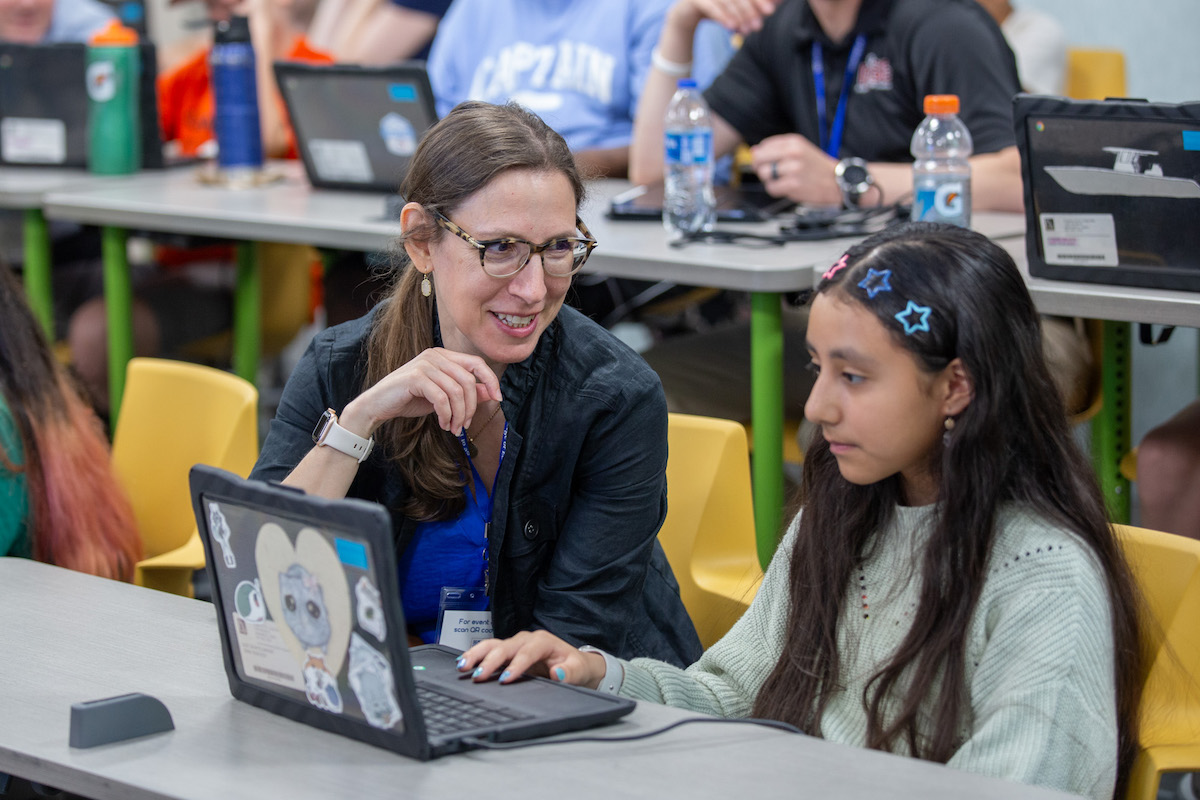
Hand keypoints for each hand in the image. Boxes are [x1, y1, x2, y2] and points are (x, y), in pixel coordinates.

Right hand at [342, 348, 501, 437]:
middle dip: (471, 406)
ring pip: (457, 391)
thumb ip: (465, 392)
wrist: (378, 405)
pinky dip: (446, 415)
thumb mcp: (443, 397)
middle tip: (464, 426)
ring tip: (453, 429)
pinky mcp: (415, 377)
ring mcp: (425, 364)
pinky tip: (443, 425)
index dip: (490, 380)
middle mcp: (435, 355)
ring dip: (459, 414)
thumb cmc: (410, 399)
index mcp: (443, 355)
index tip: (498, 398)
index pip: (476, 363)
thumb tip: (491, 393)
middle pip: (468, 380)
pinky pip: (442, 398)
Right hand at [456, 631, 606, 688]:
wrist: (574, 663)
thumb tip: (559, 673)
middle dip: (490, 661)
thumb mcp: (579, 670)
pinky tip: (463, 662)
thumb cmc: (575, 666)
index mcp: (543, 641)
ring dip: (477, 654)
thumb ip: (570, 672)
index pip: (527, 652)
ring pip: (492, 644)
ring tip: (463, 666)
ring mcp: (515, 644)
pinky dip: (476, 655)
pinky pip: (490, 650)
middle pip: (505, 646)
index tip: (505, 679)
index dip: (515, 665)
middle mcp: (526, 639)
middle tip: (477, 676)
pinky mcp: (508, 651)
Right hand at [668, 0, 779, 35]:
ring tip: (747, 31)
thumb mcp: (739, 7)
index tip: (771, 11)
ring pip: (727, 0)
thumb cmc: (718, 8)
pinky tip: (731, 27)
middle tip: (758, 26)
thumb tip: (778, 2)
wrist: (688, 14)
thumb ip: (757, 4)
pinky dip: (722, 17)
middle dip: (751, 9)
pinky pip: (711, 6)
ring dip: (738, 16)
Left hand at [750, 133, 841, 206]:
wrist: (838, 182)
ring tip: (783, 180)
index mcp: (794, 142)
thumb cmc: (817, 167)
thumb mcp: (800, 150)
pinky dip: (776, 190)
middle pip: (759, 159)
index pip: (764, 146)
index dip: (763, 156)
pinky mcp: (793, 185)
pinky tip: (787, 187)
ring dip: (770, 180)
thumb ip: (777, 149)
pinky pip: (771, 188)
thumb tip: (753, 151)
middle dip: (762, 167)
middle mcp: (793, 153)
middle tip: (774, 172)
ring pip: (764, 174)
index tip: (770, 161)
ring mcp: (793, 169)